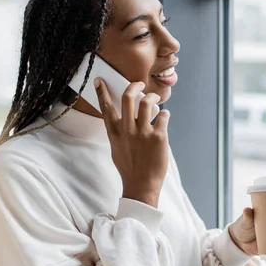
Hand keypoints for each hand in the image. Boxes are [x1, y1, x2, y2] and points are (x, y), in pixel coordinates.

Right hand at [94, 78, 169, 207]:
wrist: (141, 185)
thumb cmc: (128, 167)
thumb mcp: (116, 148)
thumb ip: (118, 132)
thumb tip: (122, 119)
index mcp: (114, 132)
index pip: (106, 107)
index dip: (102, 92)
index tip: (100, 80)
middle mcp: (127, 130)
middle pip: (128, 97)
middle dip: (134, 86)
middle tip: (139, 85)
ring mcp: (143, 133)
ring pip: (147, 102)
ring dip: (152, 97)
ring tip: (154, 100)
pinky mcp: (159, 137)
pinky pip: (164, 115)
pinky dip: (165, 114)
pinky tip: (164, 118)